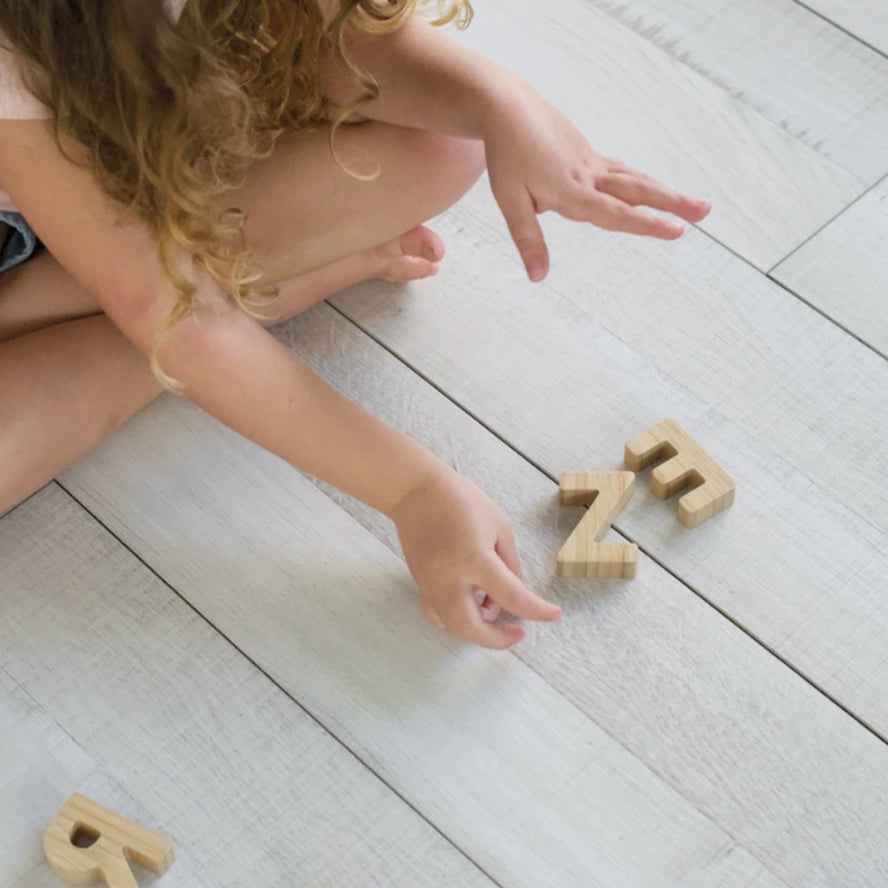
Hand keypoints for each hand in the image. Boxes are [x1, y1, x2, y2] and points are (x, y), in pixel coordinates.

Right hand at [390, 467, 561, 648]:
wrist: (415, 492)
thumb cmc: (460, 500)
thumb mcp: (498, 525)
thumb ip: (510, 563)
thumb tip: (515, 590)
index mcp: (475, 560)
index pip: (512, 597)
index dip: (537, 611)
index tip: (554, 615)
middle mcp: (449, 579)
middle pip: (472, 628)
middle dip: (498, 639)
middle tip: (517, 633)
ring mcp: (431, 585)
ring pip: (452, 627)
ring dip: (477, 631)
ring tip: (493, 613)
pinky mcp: (421, 584)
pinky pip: (437, 615)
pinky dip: (455, 621)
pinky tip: (469, 608)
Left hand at [482, 83, 712, 281]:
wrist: (508, 108)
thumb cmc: (508, 156)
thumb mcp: (510, 202)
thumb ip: (528, 239)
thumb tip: (538, 277)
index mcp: (571, 191)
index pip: (614, 213)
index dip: (645, 224)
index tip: (676, 231)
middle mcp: (588, 176)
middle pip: (636, 191)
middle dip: (672, 203)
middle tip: (705, 212)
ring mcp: (592, 163)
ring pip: (634, 179)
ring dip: (666, 192)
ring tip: (695, 203)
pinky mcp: (589, 154)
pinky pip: (621, 170)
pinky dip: (642, 181)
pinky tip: (653, 189)